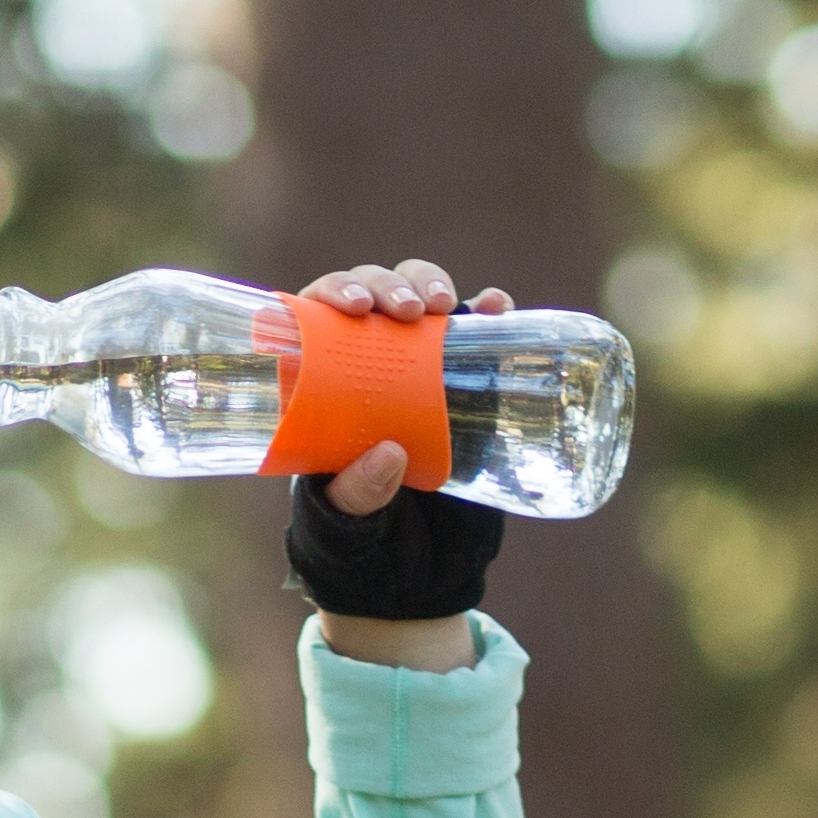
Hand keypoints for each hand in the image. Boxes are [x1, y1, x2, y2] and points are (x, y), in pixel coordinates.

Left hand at [292, 261, 512, 519]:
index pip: (320, 308)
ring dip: (430, 282)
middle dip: (390, 285)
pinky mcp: (461, 361)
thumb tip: (390, 456)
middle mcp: (368, 341)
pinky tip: (497, 307)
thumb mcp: (347, 508)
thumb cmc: (358, 506)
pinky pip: (475, 322)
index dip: (336, 290)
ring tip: (444, 306)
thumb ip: (357, 491)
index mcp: (322, 365)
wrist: (410, 535)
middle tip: (408, 312)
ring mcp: (418, 346)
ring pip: (420, 291)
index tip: (357, 307)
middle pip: (373, 288)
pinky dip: (488, 307)